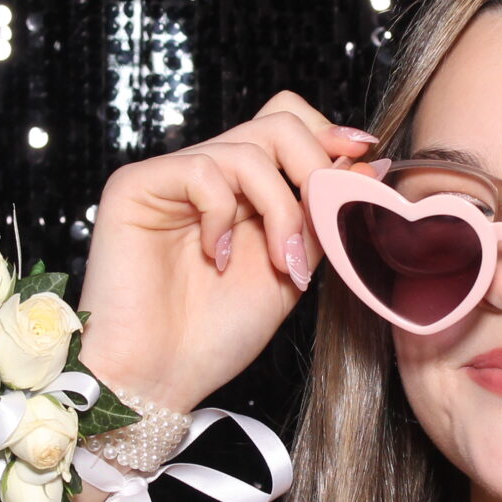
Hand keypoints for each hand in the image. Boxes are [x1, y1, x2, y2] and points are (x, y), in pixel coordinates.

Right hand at [73, 91, 374, 410]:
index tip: (364, 157)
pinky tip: (217, 256)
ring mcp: (171, 177)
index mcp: (244, 191)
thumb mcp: (293, 269)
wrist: (160, 379)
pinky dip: (223, 214)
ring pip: (248, 147)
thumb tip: (366, 162)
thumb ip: (321, 216)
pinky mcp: (135, 186)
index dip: (327, 134)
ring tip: (280, 263)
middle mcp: (208, 174)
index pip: (289, 125)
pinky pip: (202, 170)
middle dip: (314, 168)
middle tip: (319, 224)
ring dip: (281, 209)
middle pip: (277, 122)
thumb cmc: (217, 334)